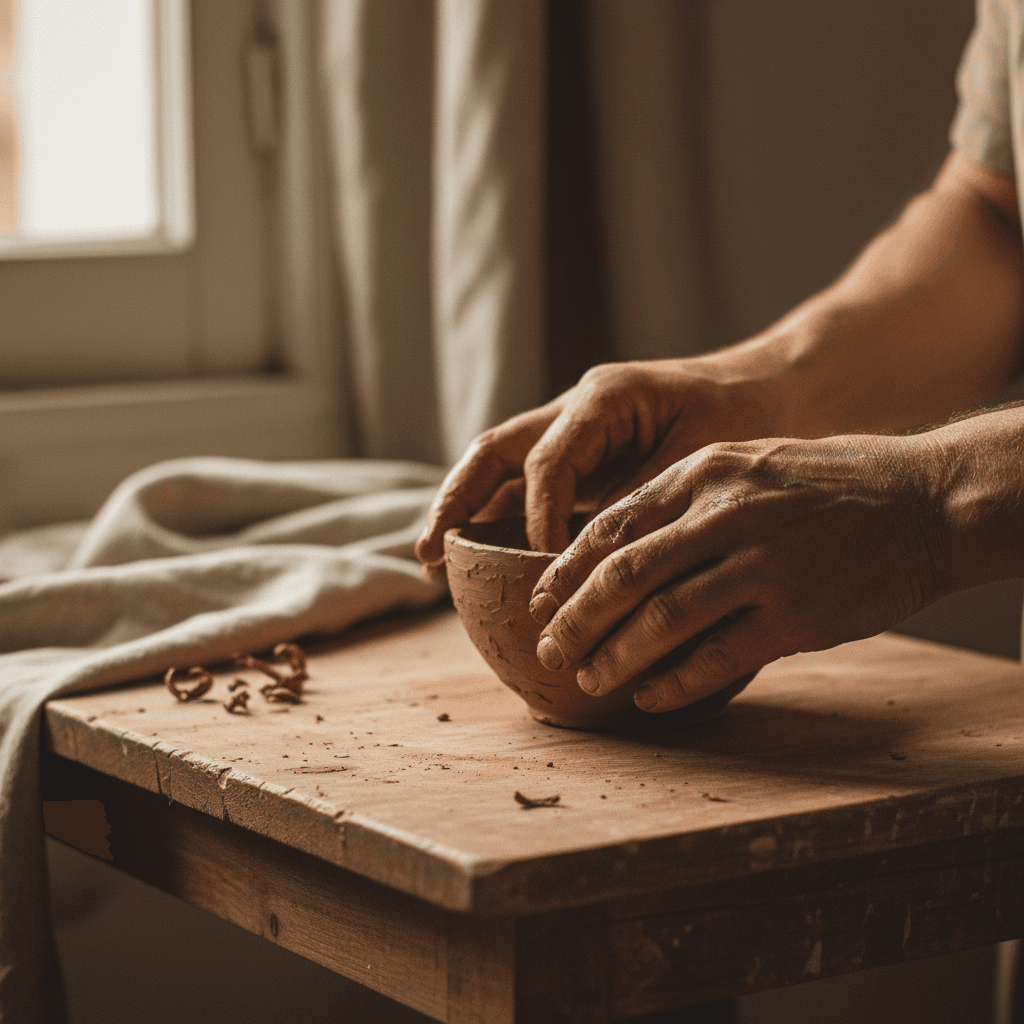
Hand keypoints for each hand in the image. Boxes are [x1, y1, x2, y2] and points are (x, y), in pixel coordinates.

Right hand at [414, 358, 775, 571]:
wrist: (781, 393)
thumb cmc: (748, 423)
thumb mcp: (699, 465)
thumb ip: (638, 506)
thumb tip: (589, 566)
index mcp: (604, 400)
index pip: (547, 463)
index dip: (538, 519)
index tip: (544, 570)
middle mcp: (578, 411)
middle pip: (496, 453)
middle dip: (457, 501)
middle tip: (428, 553)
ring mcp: (576, 431)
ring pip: (502, 468)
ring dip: (468, 509)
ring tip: (436, 558)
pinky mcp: (587, 455)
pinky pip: (530, 485)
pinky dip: (505, 517)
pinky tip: (488, 553)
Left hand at [529, 432, 957, 711]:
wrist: (923, 499)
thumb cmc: (829, 483)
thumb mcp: (748, 463)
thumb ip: (685, 498)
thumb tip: (619, 547)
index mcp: (705, 474)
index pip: (612, 525)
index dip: (566, 569)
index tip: (540, 599)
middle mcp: (725, 516)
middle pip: (624, 575)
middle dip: (575, 618)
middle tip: (548, 648)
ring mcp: (761, 566)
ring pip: (662, 619)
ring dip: (615, 656)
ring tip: (588, 679)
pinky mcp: (796, 615)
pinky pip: (718, 657)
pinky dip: (676, 682)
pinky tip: (651, 697)